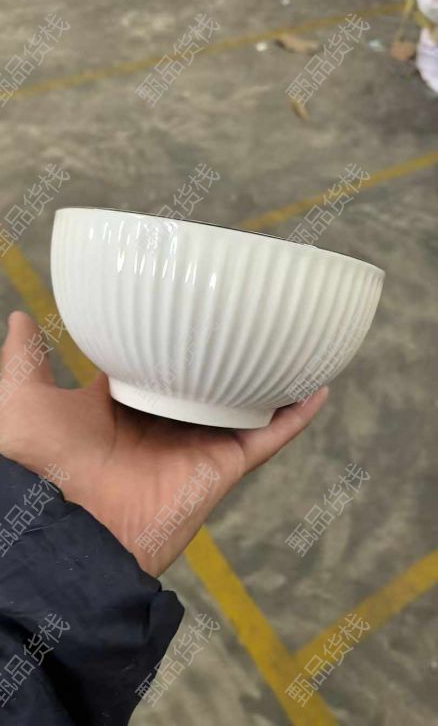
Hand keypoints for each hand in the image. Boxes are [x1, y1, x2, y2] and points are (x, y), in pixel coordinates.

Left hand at [0, 311, 327, 575]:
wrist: (64, 529)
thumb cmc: (39, 466)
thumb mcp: (24, 400)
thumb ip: (25, 360)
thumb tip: (19, 317)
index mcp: (123, 405)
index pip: (156, 364)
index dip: (172, 339)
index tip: (191, 305)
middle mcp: (163, 423)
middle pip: (206, 384)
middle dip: (226, 356)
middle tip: (251, 314)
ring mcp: (196, 444)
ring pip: (244, 406)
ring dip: (269, 380)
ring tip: (293, 342)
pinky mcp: (221, 467)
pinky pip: (267, 437)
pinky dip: (294, 417)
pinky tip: (316, 387)